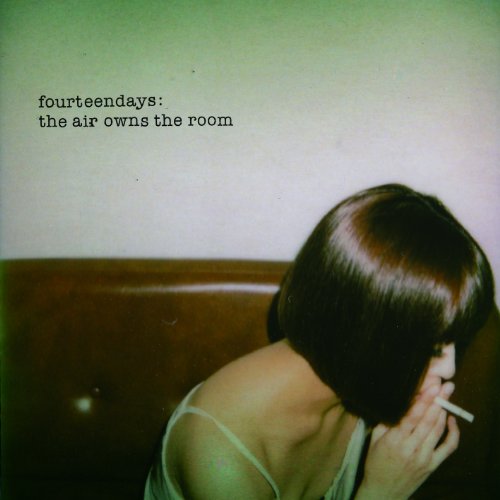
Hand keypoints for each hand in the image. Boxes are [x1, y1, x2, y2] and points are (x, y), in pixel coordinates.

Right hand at [356, 382, 459, 499]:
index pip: (412, 415)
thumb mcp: (375, 439)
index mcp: (395, 439)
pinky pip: (448, 447)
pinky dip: (453, 433)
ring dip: (443, 411)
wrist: (384, 491)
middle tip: (445, 385)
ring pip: (437, 429)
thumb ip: (386, 421)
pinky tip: (451, 420)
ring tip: (446, 395)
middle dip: (438, 400)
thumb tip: (396, 401)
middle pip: (428, 419)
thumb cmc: (376, 463)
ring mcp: (425, 456)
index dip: (423, 399)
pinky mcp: (433, 464)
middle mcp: (412, 447)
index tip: (431, 386)